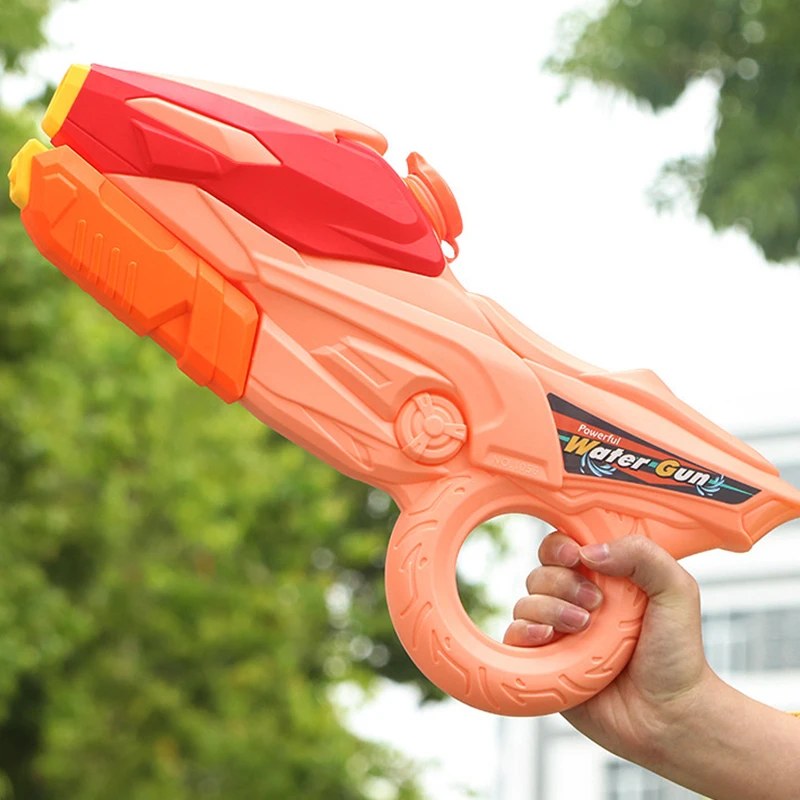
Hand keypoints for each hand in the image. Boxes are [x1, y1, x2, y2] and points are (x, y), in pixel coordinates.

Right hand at [504, 533, 719, 765]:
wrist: (670, 716)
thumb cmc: (676, 656)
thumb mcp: (676, 591)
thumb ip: (643, 556)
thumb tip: (589, 551)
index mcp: (603, 578)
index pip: (564, 547)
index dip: (561, 545)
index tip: (575, 555)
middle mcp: (575, 602)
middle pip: (541, 571)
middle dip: (562, 582)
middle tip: (595, 603)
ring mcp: (558, 632)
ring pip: (526, 601)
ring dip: (549, 608)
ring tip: (583, 627)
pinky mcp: (543, 662)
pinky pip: (514, 635)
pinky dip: (525, 630)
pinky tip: (549, 636)